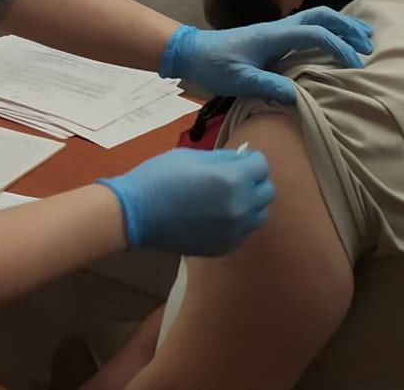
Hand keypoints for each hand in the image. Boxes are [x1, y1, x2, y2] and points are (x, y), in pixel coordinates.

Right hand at [98, 147, 273, 255]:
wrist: (136, 214)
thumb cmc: (160, 177)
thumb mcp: (193, 156)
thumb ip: (223, 159)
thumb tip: (242, 160)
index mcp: (232, 179)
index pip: (261, 166)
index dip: (250, 159)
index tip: (239, 159)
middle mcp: (240, 207)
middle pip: (267, 191)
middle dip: (254, 181)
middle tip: (235, 177)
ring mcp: (234, 231)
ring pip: (259, 215)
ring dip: (250, 203)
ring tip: (227, 198)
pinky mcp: (224, 247)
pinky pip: (244, 232)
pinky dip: (238, 222)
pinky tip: (218, 216)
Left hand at [159, 7, 372, 102]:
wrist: (191, 52)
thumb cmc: (213, 65)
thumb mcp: (238, 80)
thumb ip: (266, 85)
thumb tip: (296, 96)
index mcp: (273, 35)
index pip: (315, 34)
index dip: (338, 47)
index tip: (354, 65)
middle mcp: (278, 27)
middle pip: (321, 16)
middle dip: (347, 27)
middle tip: (369, 44)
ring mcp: (276, 30)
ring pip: (315, 18)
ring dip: (340, 25)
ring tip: (361, 40)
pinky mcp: (273, 37)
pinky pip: (306, 28)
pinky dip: (327, 31)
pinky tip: (334, 44)